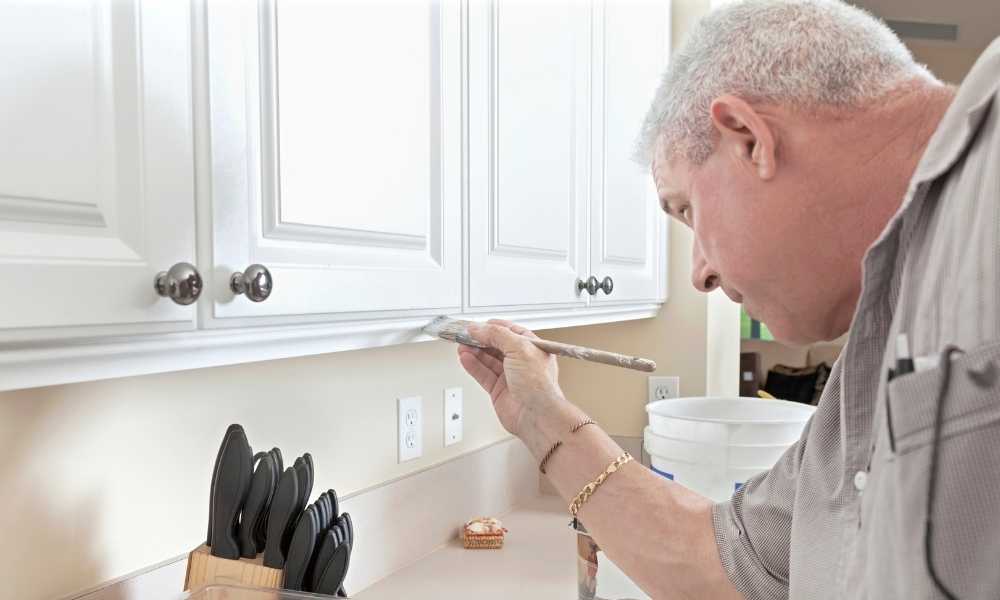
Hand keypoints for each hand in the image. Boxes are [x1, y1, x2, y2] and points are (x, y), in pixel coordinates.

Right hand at [456, 319, 564, 436]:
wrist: (536, 415)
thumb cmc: (539, 385)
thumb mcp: (520, 348)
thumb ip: (497, 335)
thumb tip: (480, 328)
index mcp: (533, 348)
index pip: (510, 332)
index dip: (493, 327)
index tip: (478, 325)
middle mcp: (522, 361)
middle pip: (496, 345)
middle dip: (480, 339)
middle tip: (465, 335)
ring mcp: (509, 376)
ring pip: (487, 360)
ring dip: (474, 352)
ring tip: (462, 345)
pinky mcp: (499, 390)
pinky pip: (483, 374)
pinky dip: (473, 365)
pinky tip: (465, 358)